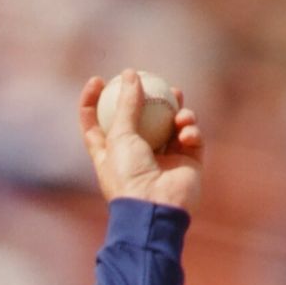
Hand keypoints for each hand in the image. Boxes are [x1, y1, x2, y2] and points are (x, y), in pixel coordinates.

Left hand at [80, 69, 203, 212]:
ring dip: (177, 110)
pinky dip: (191, 130)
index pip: (95, 123)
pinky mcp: (188, 163)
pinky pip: (192, 138)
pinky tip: (187, 132)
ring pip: (172, 124)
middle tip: (155, 81)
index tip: (98, 79)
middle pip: (142, 119)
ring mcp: (164, 159)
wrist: (156, 210)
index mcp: (110, 153)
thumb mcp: (119, 137)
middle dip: (149, 98)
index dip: (93, 101)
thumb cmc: (129, 176)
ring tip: (178, 102)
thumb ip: (126, 104)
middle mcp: (136, 155)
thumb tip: (130, 74)